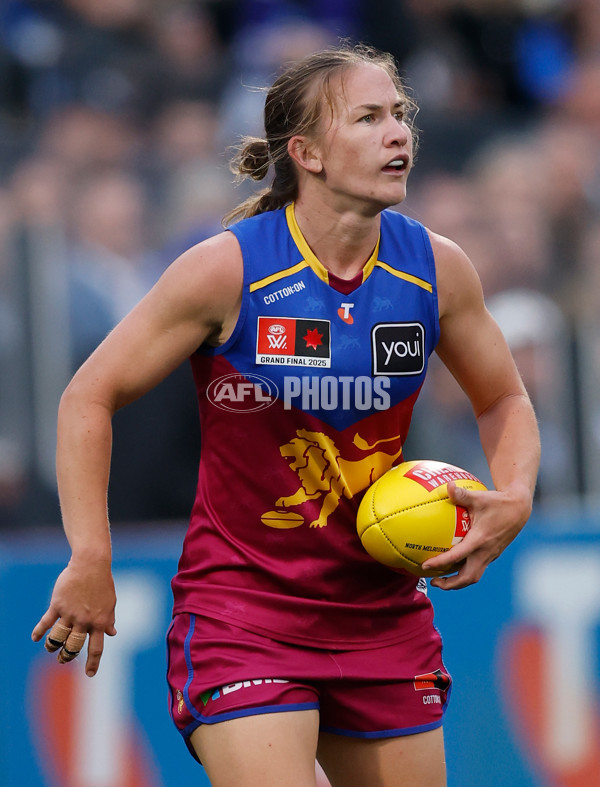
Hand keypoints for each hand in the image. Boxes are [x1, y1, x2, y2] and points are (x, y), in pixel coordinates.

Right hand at [31, 557, 116, 675]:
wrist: (91, 564)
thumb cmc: (102, 583)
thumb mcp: (110, 602)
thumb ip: (109, 619)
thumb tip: (112, 633)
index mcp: (99, 622)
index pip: (96, 648)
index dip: (93, 663)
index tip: (90, 674)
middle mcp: (84, 621)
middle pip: (74, 647)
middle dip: (67, 657)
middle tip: (63, 661)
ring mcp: (70, 614)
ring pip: (58, 638)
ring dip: (52, 646)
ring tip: (51, 649)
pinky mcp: (58, 605)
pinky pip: (46, 622)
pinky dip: (39, 631)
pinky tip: (35, 638)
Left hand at [421, 480, 531, 589]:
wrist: (519, 509)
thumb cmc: (498, 502)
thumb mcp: (479, 497)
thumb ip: (461, 494)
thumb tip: (448, 486)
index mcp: (480, 540)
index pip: (457, 556)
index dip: (440, 563)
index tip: (426, 566)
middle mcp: (485, 551)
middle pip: (468, 577)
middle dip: (450, 584)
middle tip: (433, 581)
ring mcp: (490, 555)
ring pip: (474, 576)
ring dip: (458, 581)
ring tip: (441, 579)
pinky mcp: (492, 554)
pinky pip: (478, 568)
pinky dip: (465, 571)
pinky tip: (454, 564)